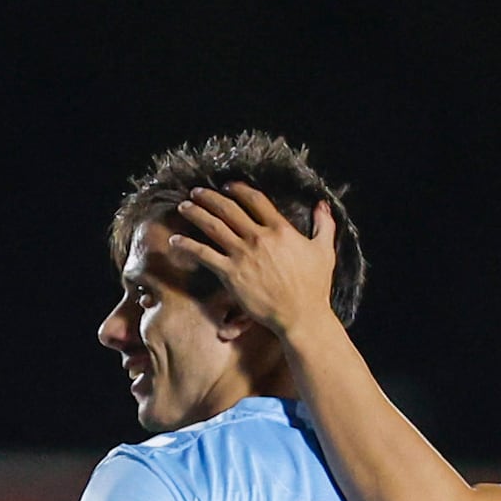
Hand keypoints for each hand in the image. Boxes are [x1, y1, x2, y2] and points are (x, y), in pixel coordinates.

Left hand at [146, 181, 344, 343]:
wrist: (300, 315)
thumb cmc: (314, 287)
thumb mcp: (324, 251)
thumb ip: (324, 224)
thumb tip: (323, 204)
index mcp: (280, 229)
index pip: (255, 200)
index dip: (238, 190)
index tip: (227, 186)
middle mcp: (259, 237)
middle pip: (229, 209)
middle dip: (210, 198)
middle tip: (196, 192)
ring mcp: (243, 254)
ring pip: (213, 226)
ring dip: (196, 214)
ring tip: (184, 207)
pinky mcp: (230, 273)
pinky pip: (203, 254)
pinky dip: (187, 245)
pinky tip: (175, 240)